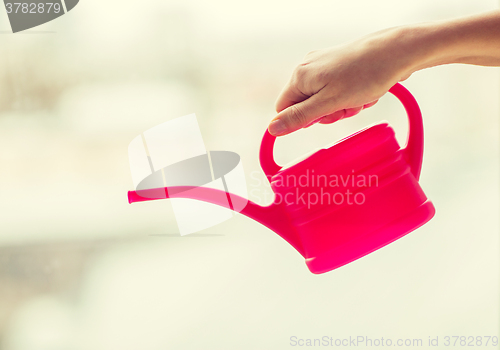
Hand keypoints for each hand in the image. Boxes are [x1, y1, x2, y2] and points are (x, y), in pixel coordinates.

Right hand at [269, 27, 417, 135]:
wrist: (396, 52)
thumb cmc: (364, 75)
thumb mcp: (329, 103)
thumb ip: (299, 117)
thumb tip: (272, 129)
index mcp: (300, 76)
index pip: (285, 109)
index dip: (303, 119)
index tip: (324, 117)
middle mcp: (308, 68)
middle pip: (307, 106)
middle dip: (328, 113)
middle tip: (346, 107)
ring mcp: (324, 66)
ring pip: (325, 100)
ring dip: (343, 106)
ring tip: (359, 98)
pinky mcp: (339, 66)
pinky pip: (338, 91)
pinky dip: (351, 97)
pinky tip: (365, 92)